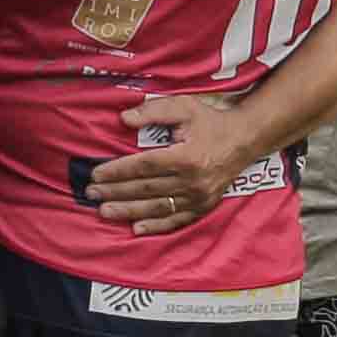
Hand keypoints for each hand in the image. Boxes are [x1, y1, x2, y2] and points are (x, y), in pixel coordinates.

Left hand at [84, 91, 252, 231]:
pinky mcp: (204, 206)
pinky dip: (155, 226)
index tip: (96, 174)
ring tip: (104, 211)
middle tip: (91, 193)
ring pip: (157, 207)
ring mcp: (199, 196)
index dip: (117, 171)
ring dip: (128, 211)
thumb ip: (153, 111)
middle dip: (115, 192)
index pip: (143, 166)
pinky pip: (177, 220)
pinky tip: (136, 228)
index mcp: (186, 156)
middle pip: (146, 189)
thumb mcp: (184, 107)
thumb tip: (124, 118)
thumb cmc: (211, 122)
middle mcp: (193, 180)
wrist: (245, 139)